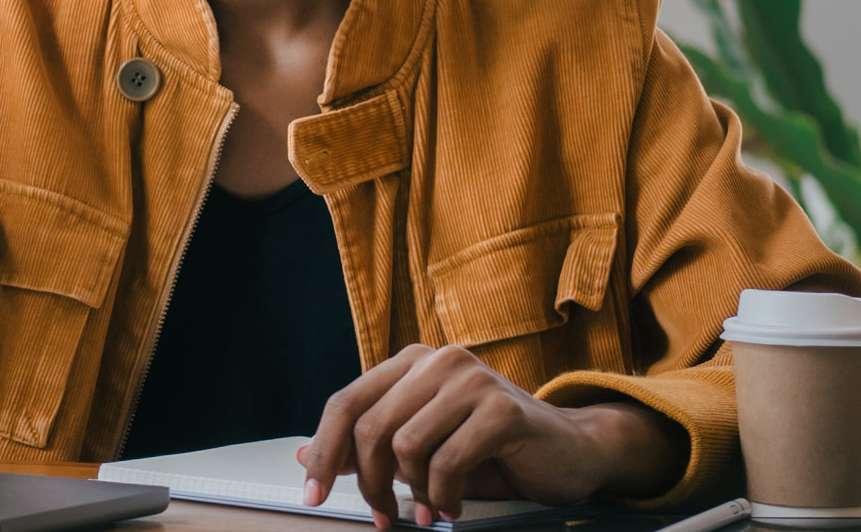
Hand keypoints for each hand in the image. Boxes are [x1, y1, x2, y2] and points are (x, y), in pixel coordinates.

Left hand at [297, 344, 686, 527]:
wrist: (571, 449)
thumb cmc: (492, 448)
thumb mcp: (422, 448)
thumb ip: (368, 448)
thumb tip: (305, 456)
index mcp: (410, 363)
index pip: (346, 403)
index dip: (324, 452)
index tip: (311, 495)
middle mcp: (436, 361)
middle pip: (369, 426)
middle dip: (369, 484)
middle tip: (383, 518)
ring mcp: (470, 379)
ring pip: (405, 445)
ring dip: (413, 493)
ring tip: (430, 511)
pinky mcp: (501, 408)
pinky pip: (447, 461)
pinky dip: (443, 496)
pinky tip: (452, 508)